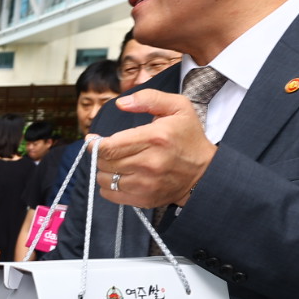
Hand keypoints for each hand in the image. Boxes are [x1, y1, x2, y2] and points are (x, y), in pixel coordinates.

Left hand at [98, 90, 216, 207]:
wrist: (204, 172)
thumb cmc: (188, 137)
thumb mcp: (178, 107)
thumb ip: (149, 98)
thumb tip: (121, 103)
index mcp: (154, 138)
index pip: (109, 146)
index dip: (94, 143)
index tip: (93, 140)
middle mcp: (149, 163)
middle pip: (104, 162)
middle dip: (101, 154)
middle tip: (109, 150)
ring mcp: (146, 184)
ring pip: (104, 179)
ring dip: (105, 170)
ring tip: (118, 162)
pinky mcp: (144, 199)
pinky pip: (110, 194)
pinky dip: (109, 185)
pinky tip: (121, 176)